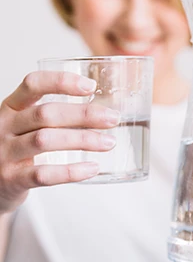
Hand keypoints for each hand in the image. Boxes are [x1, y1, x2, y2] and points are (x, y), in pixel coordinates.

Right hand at [0, 71, 118, 213]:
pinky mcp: (11, 179)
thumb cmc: (18, 147)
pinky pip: (43, 174)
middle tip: (113, 118)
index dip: (62, 82)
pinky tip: (92, 168)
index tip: (91, 86)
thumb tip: (102, 111)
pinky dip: (71, 171)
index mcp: (11, 107)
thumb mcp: (25, 124)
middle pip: (46, 114)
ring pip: (46, 140)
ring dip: (83, 140)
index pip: (33, 84)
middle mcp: (4, 126)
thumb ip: (52, 115)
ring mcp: (5, 153)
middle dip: (84, 114)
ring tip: (109, 142)